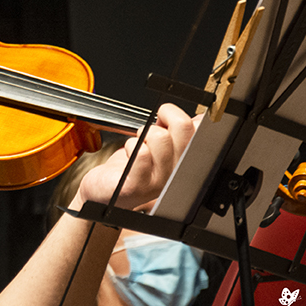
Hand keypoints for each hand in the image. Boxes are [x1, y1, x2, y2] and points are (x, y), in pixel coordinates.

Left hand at [75, 103, 198, 210]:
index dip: (177, 115)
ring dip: (143, 134)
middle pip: (184, 126)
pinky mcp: (139, 186)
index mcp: (188, 158)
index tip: (165, 120)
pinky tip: (129, 155)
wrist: (106, 190)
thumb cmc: (133, 165)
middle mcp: (180, 171)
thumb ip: (177, 130)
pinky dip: (130, 146)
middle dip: (163, 117)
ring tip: (139, 145)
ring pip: (160, 137)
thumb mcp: (160, 144)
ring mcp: (161, 181)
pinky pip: (141, 153)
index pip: (199, 127)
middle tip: (152, 128)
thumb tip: (199, 116)